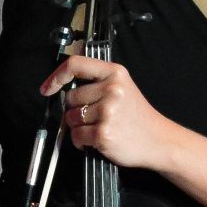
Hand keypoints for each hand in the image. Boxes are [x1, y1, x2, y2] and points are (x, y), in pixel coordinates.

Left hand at [40, 51, 170, 169]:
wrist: (159, 140)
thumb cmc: (138, 117)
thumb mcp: (123, 88)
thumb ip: (97, 82)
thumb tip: (63, 87)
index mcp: (115, 73)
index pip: (76, 64)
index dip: (56, 76)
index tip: (48, 88)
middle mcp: (111, 89)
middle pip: (70, 97)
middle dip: (75, 110)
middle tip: (94, 117)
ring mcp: (108, 111)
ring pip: (71, 118)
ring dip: (79, 127)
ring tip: (99, 128)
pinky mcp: (103, 133)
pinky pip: (76, 136)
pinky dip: (81, 142)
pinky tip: (98, 140)